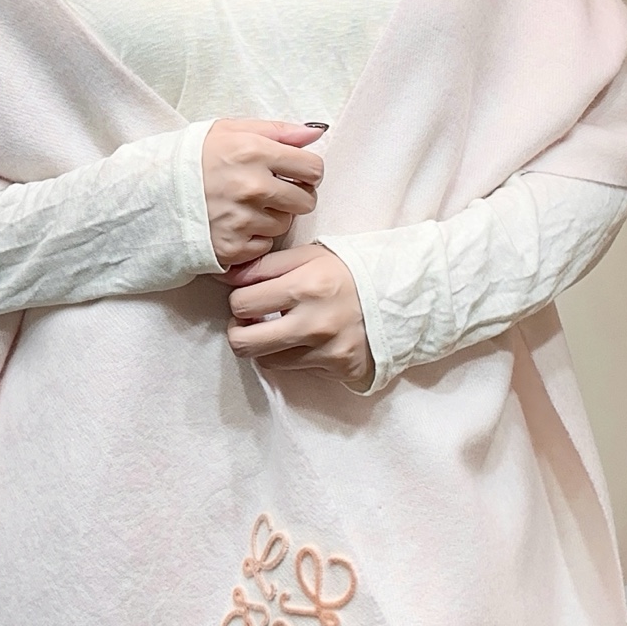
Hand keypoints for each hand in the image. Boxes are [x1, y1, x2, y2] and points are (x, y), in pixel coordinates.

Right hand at [201, 118, 325, 267]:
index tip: (296, 174)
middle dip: (295, 196)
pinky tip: (235, 224)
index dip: (308, 171)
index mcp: (254, 152)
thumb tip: (315, 132)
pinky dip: (254, 238)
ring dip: (272, 218)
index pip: (313, 168)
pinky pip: (264, 245)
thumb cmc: (191, 158)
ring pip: (284, 224)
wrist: (149, 193)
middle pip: (306, 201)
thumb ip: (277, 130)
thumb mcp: (229, 130)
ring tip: (246, 207)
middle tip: (273, 192)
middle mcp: (251, 187)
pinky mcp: (232, 247)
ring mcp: (242, 219)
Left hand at [223, 244, 373, 388]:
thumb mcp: (310, 256)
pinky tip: (306, 341)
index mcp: (306, 286)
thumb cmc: (349, 272)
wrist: (400, 297)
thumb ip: (265, 266)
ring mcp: (327, 351)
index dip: (239, 301)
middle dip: (238, 332)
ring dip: (266, 346)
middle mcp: (314, 323)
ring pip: (266, 360)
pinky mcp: (338, 369)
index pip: (242, 304)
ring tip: (280, 329)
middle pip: (244, 343)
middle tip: (248, 323)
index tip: (249, 298)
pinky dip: (293, 356)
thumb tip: (226, 278)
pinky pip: (296, 369)